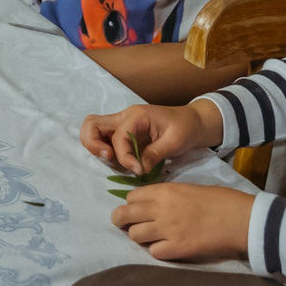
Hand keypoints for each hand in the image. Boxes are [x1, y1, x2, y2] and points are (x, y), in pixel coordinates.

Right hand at [80, 101, 218, 173]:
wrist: (193, 123)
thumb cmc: (186, 128)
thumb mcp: (175, 141)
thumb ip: (154, 154)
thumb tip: (138, 169)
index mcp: (136, 115)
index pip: (118, 136)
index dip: (124, 156)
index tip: (138, 170)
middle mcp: (124, 117)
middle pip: (92, 124)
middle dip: (94, 144)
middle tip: (109, 159)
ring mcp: (122, 125)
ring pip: (94, 131)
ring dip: (97, 148)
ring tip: (115, 162)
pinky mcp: (124, 134)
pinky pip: (104, 140)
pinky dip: (105, 151)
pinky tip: (121, 162)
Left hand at [110, 181, 254, 260]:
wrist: (241, 218)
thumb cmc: (221, 201)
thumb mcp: (189, 189)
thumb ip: (167, 196)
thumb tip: (151, 205)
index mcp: (165, 191)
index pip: (131, 197)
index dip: (131, 204)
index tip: (137, 210)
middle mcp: (161, 209)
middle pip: (124, 215)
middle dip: (121, 221)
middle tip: (126, 225)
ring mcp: (167, 229)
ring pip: (135, 235)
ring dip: (141, 237)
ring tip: (152, 238)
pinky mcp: (177, 248)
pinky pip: (153, 252)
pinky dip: (158, 251)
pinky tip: (168, 247)